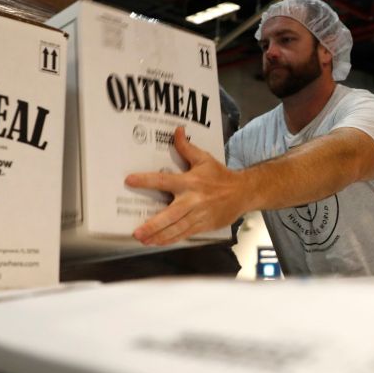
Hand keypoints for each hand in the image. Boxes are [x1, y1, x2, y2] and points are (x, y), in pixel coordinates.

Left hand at [125, 126, 243, 245]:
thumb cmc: (220, 176)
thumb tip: (177, 130)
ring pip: (176, 228)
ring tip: (144, 240)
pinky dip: (171, 239)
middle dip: (153, 225)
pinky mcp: (204, 225)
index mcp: (190, 182)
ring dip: (159, 236)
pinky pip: (185, 234)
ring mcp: (198, 215)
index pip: (163, 180)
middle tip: (137, 232)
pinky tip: (159, 242)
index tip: (129, 180)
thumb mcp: (204, 159)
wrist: (244, 192)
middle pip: (170, 214)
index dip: (146, 180)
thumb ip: (186, 147)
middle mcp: (193, 200)